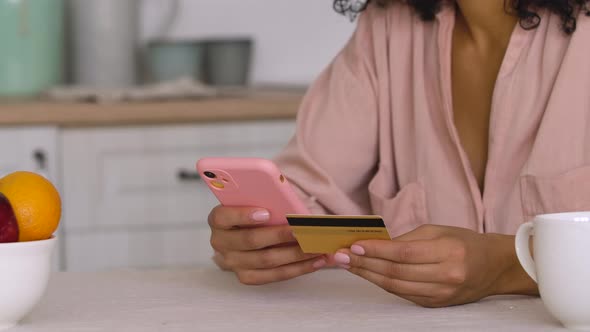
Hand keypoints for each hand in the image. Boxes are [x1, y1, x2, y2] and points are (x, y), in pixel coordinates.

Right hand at [208, 205, 326, 284]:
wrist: (245, 230)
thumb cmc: (253, 209)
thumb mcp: (254, 199)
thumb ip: (264, 197)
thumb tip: (289, 203)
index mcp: (218, 219)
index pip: (223, 217)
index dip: (243, 215)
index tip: (266, 212)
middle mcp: (221, 243)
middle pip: (250, 241)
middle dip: (279, 236)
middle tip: (302, 231)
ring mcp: (233, 262)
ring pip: (266, 261)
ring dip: (294, 254)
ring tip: (316, 247)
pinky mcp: (247, 276)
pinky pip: (273, 276)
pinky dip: (297, 269)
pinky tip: (315, 261)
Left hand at [334, 225, 536, 306]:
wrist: (494, 267)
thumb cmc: (464, 242)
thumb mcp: (438, 231)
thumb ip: (408, 238)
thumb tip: (375, 244)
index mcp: (449, 252)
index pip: (404, 253)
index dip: (377, 251)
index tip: (354, 246)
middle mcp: (446, 276)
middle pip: (396, 272)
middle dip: (365, 264)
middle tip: (341, 256)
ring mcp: (442, 294)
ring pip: (396, 287)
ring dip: (369, 276)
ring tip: (348, 265)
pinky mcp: (436, 304)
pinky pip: (403, 294)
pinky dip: (383, 284)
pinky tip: (368, 274)